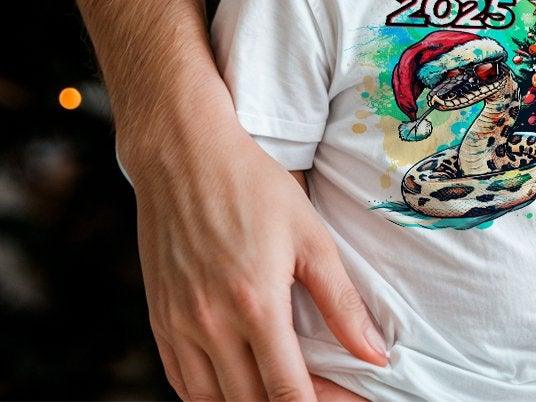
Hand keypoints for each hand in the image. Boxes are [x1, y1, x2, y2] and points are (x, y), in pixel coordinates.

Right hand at [131, 116, 385, 400]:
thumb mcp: (310, 235)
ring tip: (285, 392)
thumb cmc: (254, 187)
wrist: (184, 157)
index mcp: (255, 304)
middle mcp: (210, 325)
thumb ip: (342, 302)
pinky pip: (183, 385)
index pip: (287, 391)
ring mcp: (179, 328)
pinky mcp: (159, 323)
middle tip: (327, 396)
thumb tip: (376, 354)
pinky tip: (240, 387)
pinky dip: (213, 397)